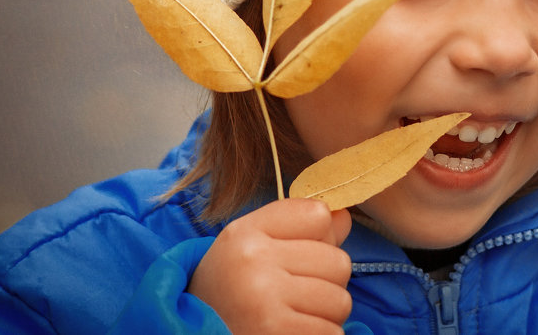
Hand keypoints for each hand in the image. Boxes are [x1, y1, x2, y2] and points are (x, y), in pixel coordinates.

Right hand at [189, 198, 353, 333]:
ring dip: (326, 314)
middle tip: (294, 294)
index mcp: (246, 233)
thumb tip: (345, 215)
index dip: (319, 238)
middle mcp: (253, 261)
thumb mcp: (253, 247)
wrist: (192, 334)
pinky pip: (332, 332)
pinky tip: (294, 332)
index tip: (297, 255)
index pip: (318, 215)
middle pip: (338, 261)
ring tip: (294, 315)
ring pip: (340, 300)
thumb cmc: (232, 289)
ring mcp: (264, 299)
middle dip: (326, 282)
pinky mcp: (276, 332)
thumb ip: (301, 228)